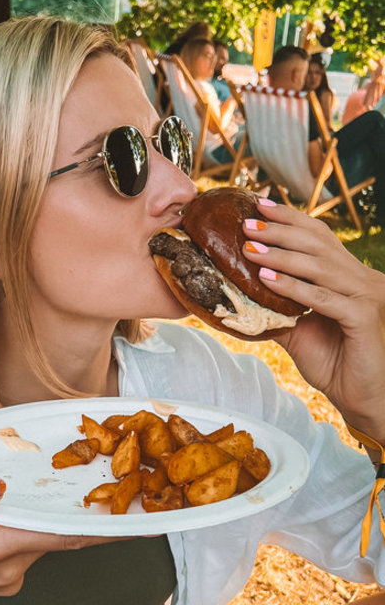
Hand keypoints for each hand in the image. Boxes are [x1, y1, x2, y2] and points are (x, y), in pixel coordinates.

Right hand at [0, 479, 103, 604]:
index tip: (146, 521)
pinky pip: (26, 546)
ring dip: (53, 517)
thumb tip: (0, 486)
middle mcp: (12, 568)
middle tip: (115, 482)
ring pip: (41, 539)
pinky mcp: (1, 578)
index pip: (66, 537)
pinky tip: (20, 507)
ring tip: (67, 483)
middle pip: (59, 534)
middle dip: (86, 512)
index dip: (108, 528)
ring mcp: (8, 577)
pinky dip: (31, 527)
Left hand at [242, 199, 384, 443]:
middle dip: (281, 231)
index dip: (291, 219)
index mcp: (350, 276)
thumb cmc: (333, 364)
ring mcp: (366, 295)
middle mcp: (362, 279)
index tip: (260, 206)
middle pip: (319, 244)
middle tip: (247, 225)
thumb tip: (238, 295)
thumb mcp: (297, 331)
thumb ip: (276, 309)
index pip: (320, 237)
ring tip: (250, 249)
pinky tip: (268, 280)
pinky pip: (323, 297)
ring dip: (281, 256)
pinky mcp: (363, 316)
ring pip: (319, 267)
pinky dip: (294, 287)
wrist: (359, 398)